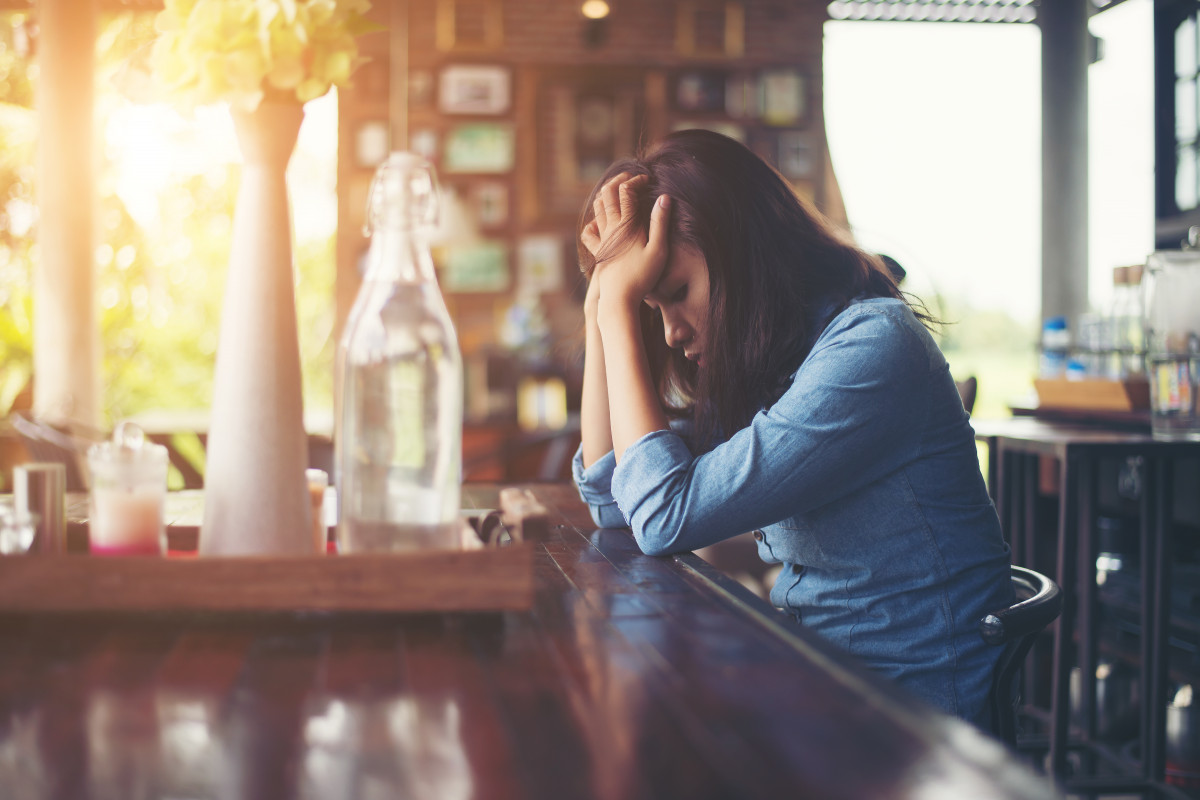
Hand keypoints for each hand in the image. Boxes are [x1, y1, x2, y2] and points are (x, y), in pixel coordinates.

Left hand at [580, 173, 670, 310]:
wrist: (619, 300)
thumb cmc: (642, 277)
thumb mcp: (659, 251)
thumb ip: (661, 223)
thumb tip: (664, 197)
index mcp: (626, 225)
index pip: (627, 191)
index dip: (637, 180)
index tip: (648, 180)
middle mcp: (610, 228)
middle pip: (607, 194)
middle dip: (619, 180)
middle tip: (631, 178)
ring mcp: (602, 240)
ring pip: (597, 209)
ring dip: (606, 195)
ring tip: (616, 191)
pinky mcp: (598, 252)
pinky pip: (589, 232)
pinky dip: (594, 221)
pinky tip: (601, 223)